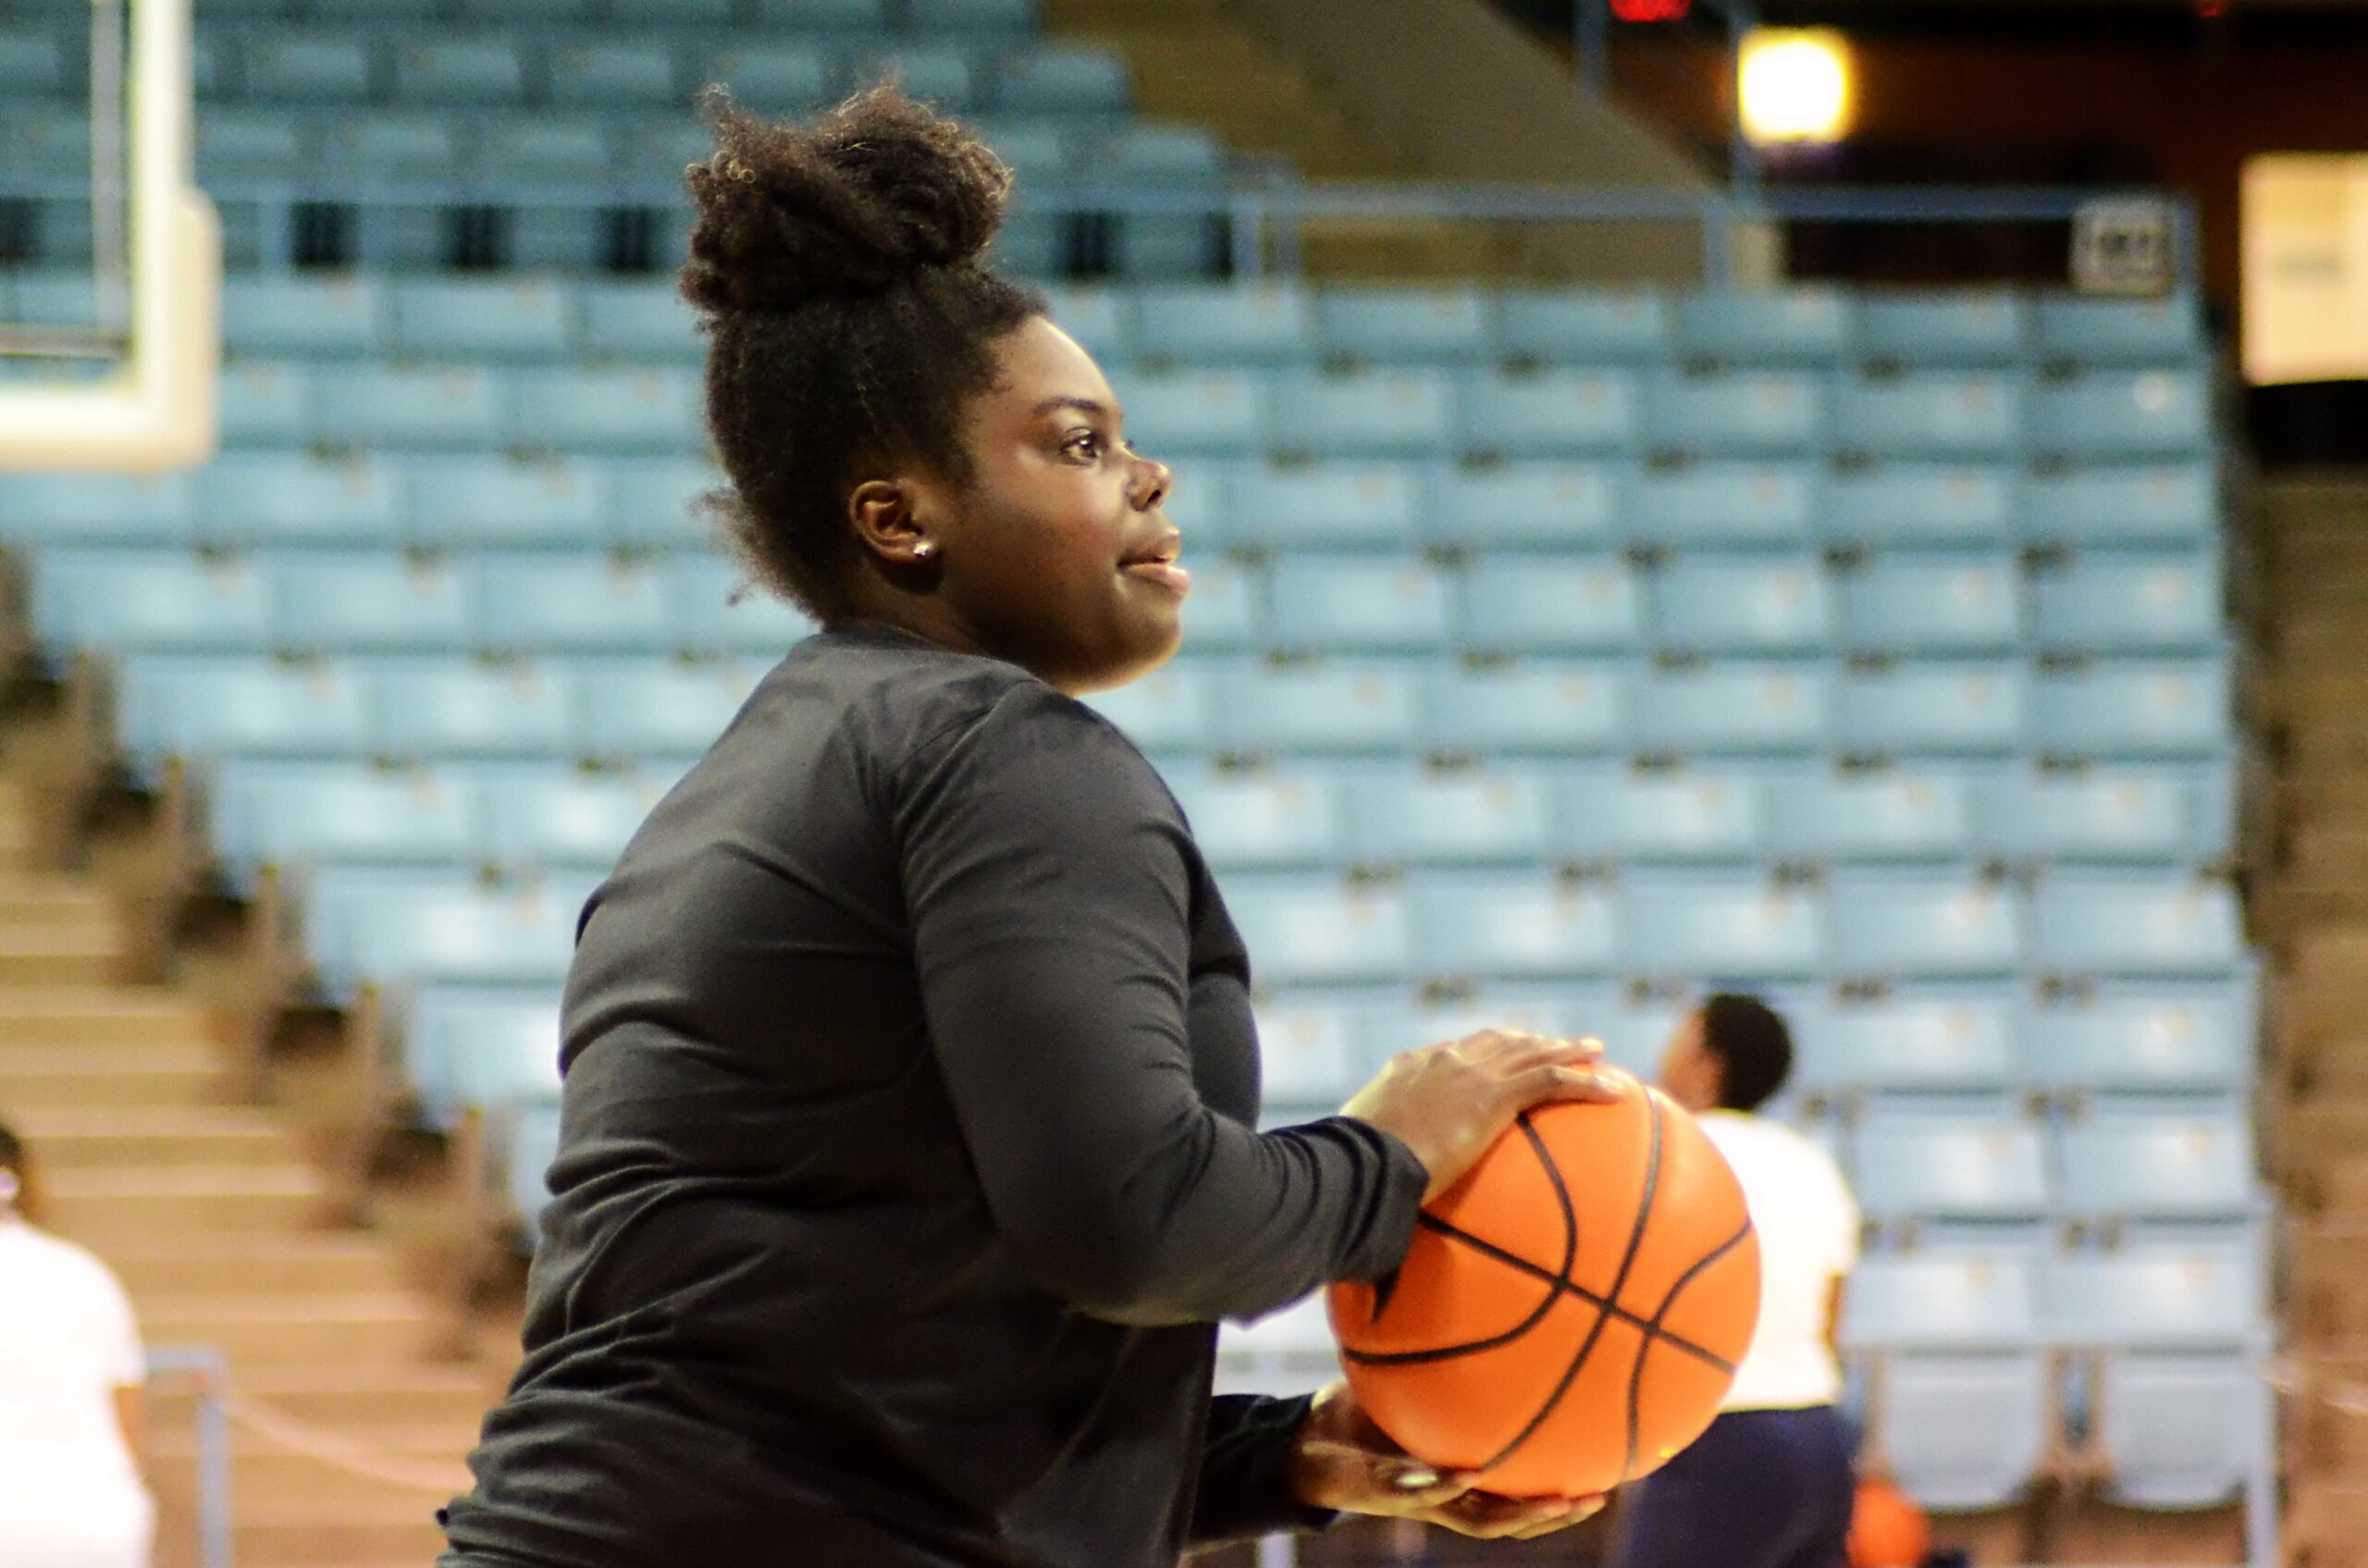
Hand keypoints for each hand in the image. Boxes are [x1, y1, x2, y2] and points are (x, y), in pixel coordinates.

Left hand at [1286, 1381, 1605, 1541]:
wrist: (1302, 1444)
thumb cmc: (1360, 1414)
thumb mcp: (1406, 1380)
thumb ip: (1438, 1356)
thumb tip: (1473, 1296)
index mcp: (1461, 1470)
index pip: (1520, 1485)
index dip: (1560, 1485)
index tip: (1606, 1470)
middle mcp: (1448, 1491)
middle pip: (1515, 1514)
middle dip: (1557, 1510)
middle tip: (1601, 1495)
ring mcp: (1420, 1498)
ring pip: (1480, 1520)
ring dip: (1519, 1516)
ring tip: (1556, 1503)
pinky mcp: (1385, 1492)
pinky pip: (1419, 1493)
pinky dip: (1442, 1487)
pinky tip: (1466, 1476)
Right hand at [1341, 1031, 1623, 1202]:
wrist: (1363, 1159)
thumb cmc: (1351, 1171)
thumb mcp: (1359, 1164)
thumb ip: (1377, 1173)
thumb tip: (1371, 1215)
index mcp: (1409, 1070)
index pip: (1454, 1051)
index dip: (1482, 1049)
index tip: (1500, 1052)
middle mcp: (1442, 1061)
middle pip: (1498, 1042)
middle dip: (1529, 1040)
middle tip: (1554, 1042)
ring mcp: (1470, 1074)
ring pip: (1532, 1051)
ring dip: (1568, 1050)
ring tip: (1596, 1051)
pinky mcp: (1494, 1095)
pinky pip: (1553, 1081)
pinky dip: (1587, 1083)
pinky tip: (1617, 1092)